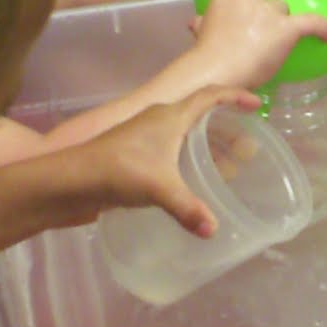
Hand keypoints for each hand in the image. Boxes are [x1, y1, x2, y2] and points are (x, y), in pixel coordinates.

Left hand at [65, 84, 259, 234]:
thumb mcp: (159, 188)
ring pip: (184, 137)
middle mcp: (158, 122)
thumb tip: (213, 230)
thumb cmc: (117, 171)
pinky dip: (187, 164)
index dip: (234, 97)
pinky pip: (170, 154)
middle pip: (199, 116)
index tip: (256, 104)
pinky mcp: (134, 158)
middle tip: (247, 149)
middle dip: (225, 129)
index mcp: (169, 116)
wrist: (70, 182)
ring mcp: (144, 140)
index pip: (209, 95)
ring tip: (227, 171)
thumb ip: (189, 208)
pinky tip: (193, 186)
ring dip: (206, 149)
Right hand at [190, 0, 326, 89]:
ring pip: (284, 13)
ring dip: (282, 26)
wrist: (216, 73)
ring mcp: (270, 12)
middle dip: (264, 18)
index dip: (245, 6)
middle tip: (258, 41)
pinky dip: (323, 29)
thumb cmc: (206, 57)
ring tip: (276, 48)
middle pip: (266, 3)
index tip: (244, 20)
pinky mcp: (289, 29)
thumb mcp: (199, 33)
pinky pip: (313, 22)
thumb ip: (202, 24)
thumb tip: (196, 23)